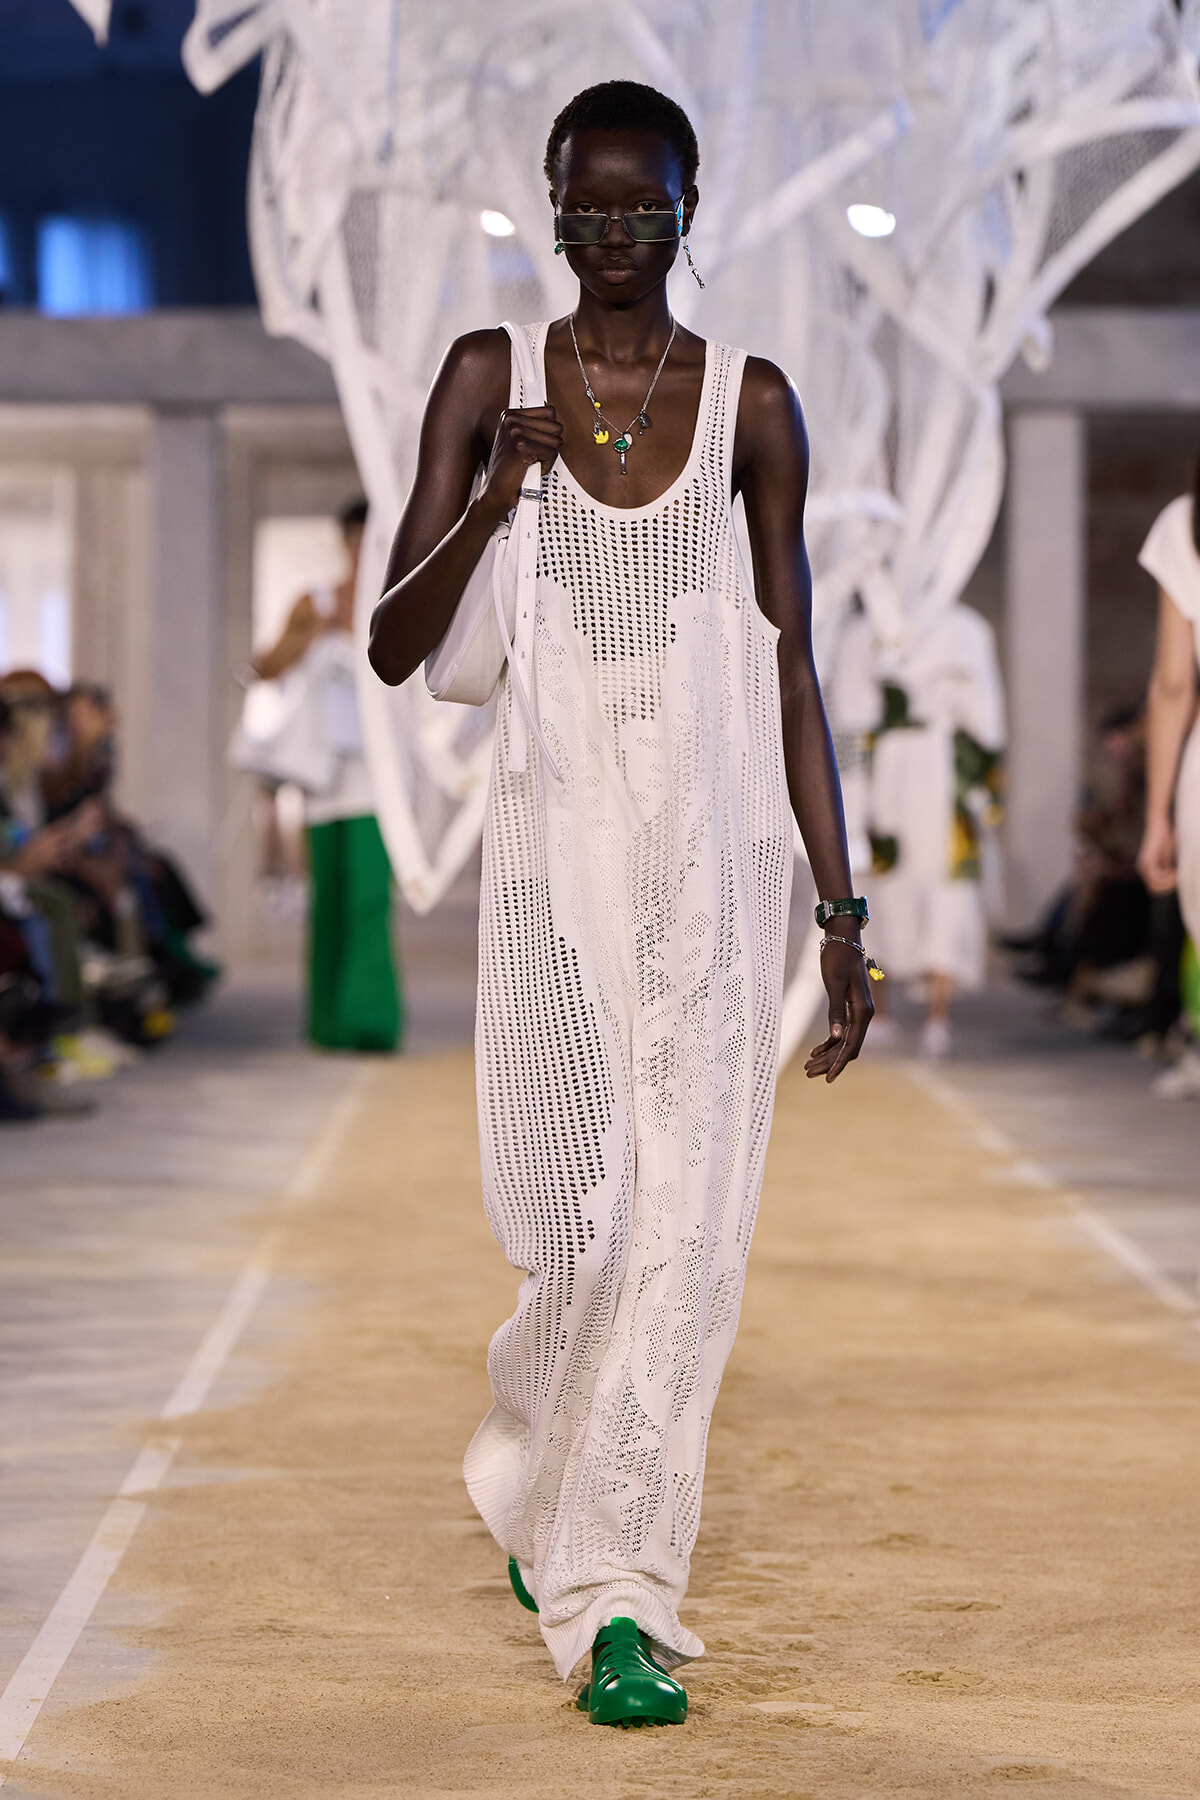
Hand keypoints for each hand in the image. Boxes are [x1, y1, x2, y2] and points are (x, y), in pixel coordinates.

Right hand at [478, 405, 563, 521]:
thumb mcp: (520, 442)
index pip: (550, 412)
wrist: (495, 494)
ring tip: (529, 463)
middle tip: (532, 457)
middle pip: (556, 426)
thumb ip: (535, 427)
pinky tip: (530, 469)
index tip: (536, 445)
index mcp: (510, 415)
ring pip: (556, 441)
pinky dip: (546, 467)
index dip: (549, 433)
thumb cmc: (509, 472)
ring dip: (547, 457)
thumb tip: (555, 420)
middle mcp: (511, 420)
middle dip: (550, 446)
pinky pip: (552, 454)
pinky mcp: (521, 446)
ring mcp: (515, 432)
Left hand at [804, 937, 873, 1082]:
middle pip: (848, 1046)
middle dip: (830, 1062)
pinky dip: (830, 1042)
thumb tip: (836, 1037)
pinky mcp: (851, 1006)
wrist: (843, 938)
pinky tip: (816, 1051)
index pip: (851, 1044)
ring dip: (828, 1054)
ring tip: (809, 1066)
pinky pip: (842, 1031)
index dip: (839, 1063)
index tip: (828, 1078)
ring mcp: (858, 1010)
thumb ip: (836, 1011)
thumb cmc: (837, 957)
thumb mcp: (834, 984)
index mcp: (863, 1010)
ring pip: (844, 1041)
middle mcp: (864, 1013)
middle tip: (809, 1073)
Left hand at [1137, 813, 1176, 894]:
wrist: (1159, 825)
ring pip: (1154, 885)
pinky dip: (1166, 876)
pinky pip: (1156, 876)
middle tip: (1178, 877)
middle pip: (1153, 890)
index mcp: (1146, 870)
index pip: (1154, 888)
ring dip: (1168, 882)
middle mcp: (1142, 869)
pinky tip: (1174, 870)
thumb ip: (1167, 869)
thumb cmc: (1165, 839)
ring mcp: (1143, 866)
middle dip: (1167, 887)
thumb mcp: (1167, 858)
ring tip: (1177, 874)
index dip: (1166, 887)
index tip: (1177, 878)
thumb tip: (1175, 881)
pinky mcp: (1148, 861)